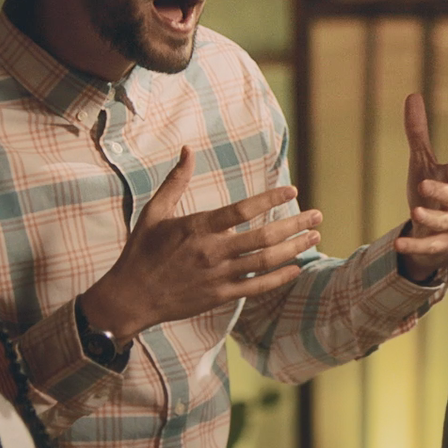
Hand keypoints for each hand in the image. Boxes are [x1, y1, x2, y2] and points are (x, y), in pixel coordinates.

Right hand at [81, 146, 322, 343]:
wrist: (130, 297)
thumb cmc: (141, 251)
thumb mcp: (154, 212)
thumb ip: (175, 181)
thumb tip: (187, 150)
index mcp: (197, 227)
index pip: (242, 210)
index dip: (270, 199)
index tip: (293, 191)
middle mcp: (212, 251)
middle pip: (264, 236)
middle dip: (295, 225)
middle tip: (317, 215)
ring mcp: (218, 275)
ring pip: (266, 261)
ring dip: (294, 248)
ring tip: (314, 236)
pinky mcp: (220, 295)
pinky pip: (257, 286)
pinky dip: (280, 278)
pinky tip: (296, 268)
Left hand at [397, 94, 447, 283]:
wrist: (433, 232)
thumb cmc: (430, 193)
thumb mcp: (421, 163)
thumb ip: (418, 133)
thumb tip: (413, 95)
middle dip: (442, 192)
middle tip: (424, 186)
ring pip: (446, 224)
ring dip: (431, 218)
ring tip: (415, 212)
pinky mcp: (438, 246)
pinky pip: (429, 247)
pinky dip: (414, 246)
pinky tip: (397, 245)